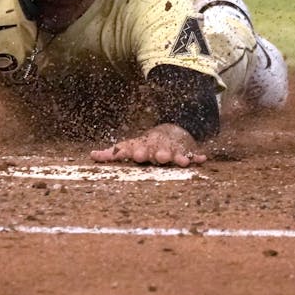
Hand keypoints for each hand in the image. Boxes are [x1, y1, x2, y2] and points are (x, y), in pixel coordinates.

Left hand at [90, 124, 206, 165]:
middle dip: (160, 154)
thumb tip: (91, 156)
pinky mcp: (185, 152)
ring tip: (183, 162)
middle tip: (161, 157)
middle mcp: (158, 147)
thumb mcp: (127, 147)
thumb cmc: (144, 145)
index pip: (140, 147)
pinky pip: (192, 154)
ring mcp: (173, 149)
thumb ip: (111, 153)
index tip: (137, 155)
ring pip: (176, 153)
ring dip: (179, 157)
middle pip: (159, 150)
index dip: (138, 151)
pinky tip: (202, 159)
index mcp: (144, 146)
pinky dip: (197, 157)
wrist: (169, 132)